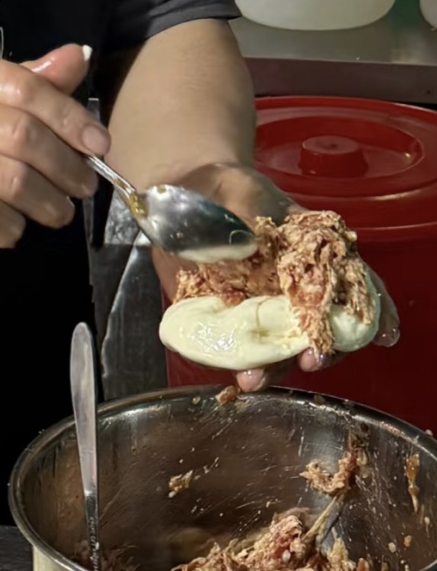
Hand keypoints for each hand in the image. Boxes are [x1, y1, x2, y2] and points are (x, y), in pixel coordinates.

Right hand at [0, 43, 107, 248]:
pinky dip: (10, 228)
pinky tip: (13, 229)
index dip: (70, 116)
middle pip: (21, 135)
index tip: (97, 143)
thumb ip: (20, 77)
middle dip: (65, 165)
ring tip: (58, 212)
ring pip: (8, 180)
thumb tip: (78, 56)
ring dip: (46, 202)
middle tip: (83, 185)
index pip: (23, 87)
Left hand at [154, 162, 398, 391]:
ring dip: (275, 366)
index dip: (374, 309)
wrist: (185, 197)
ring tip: (257, 378)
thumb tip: (246, 244)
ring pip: (280, 345)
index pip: (354, 283)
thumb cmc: (226, 191)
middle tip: (311, 360)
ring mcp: (262, 307)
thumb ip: (246, 216)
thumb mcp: (242, 192)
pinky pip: (239, 348)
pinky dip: (243, 364)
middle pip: (321, 326)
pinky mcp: (226, 319)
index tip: (384, 333)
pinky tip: (241, 376)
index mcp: (314, 254)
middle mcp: (295, 289)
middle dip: (322, 350)